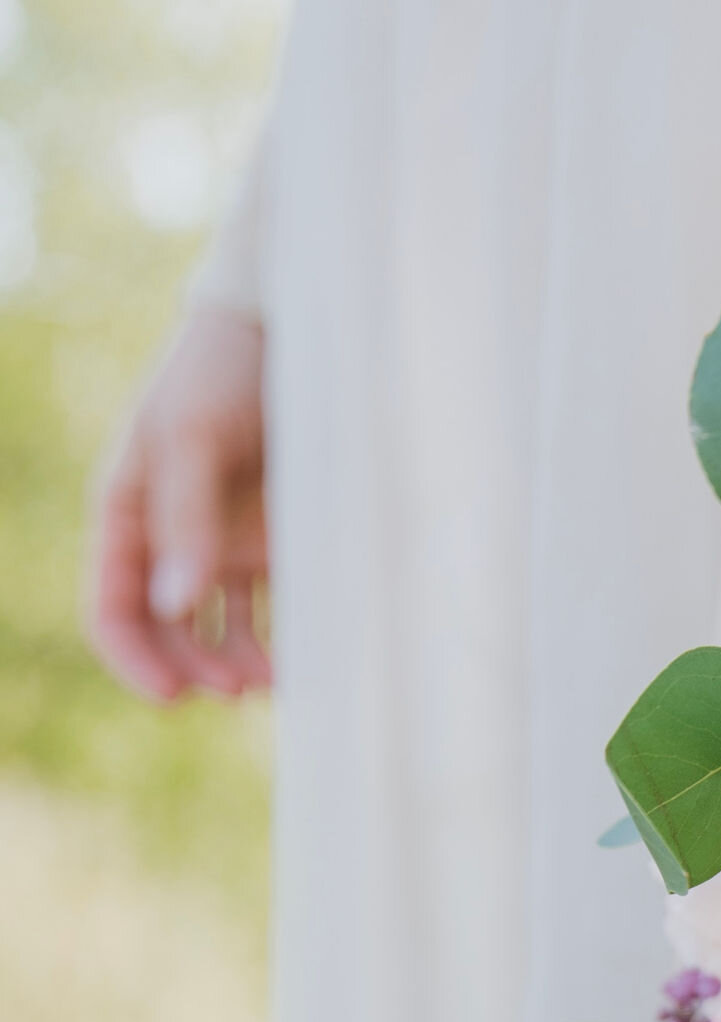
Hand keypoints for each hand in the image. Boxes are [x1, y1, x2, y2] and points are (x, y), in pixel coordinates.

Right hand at [85, 306, 271, 700]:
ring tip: (276, 679)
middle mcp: (174, 540)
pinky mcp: (279, 544)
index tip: (172, 695)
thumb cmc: (223, 370)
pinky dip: (285, 640)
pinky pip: (276, 611)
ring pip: (222, 633)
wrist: (293, 326)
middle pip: (167, 635)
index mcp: (129, 514)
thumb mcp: (191, 435)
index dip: (133, 659)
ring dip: (241, 665)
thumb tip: (175, 607)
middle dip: (196, 670)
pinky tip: (308, 656)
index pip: (111, 609)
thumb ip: (185, 520)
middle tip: (238, 689)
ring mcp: (226, 545)